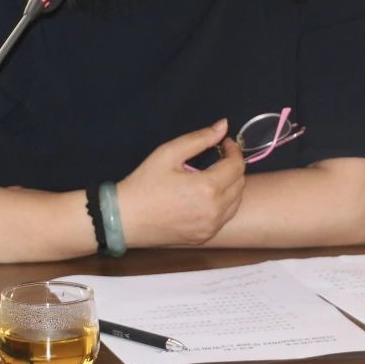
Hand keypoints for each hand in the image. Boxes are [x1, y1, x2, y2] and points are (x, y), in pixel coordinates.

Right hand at [117, 119, 245, 247]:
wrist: (124, 219)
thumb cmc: (144, 183)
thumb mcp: (168, 153)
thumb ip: (200, 138)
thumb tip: (223, 125)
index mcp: (207, 187)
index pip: (236, 165)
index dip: (234, 150)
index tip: (224, 143)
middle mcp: (214, 210)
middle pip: (240, 183)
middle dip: (233, 166)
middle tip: (219, 156)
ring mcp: (210, 227)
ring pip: (236, 202)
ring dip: (231, 185)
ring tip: (214, 174)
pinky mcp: (204, 238)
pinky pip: (225, 217)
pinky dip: (224, 203)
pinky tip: (207, 195)